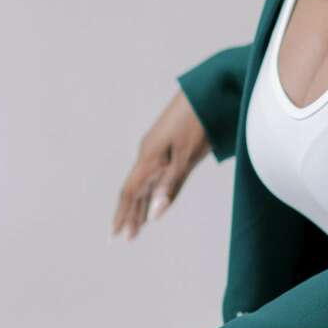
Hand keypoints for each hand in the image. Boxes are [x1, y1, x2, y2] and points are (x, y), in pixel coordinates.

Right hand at [113, 87, 209, 239]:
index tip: (117, 235)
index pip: (131, 192)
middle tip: (124, 237)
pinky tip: (153, 197)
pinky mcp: (170, 145)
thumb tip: (154, 216)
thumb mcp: (187, 157)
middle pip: (135, 189)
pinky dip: (152, 190)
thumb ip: (171, 186)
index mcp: (150, 157)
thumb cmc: (199, 122)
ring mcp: (159, 148)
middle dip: (129, 214)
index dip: (124, 215)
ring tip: (136, 224)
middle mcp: (149, 153)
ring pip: (145, 182)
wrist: (211, 91)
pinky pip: (155, 174)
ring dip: (140, 204)